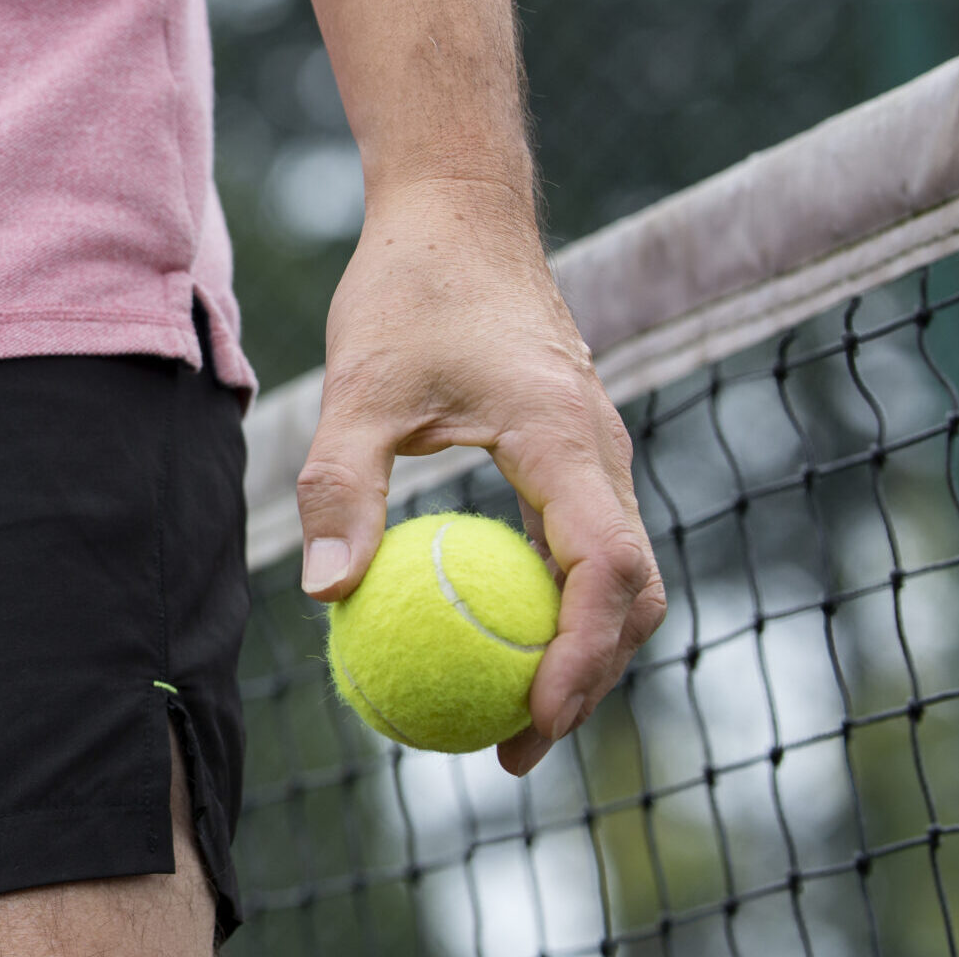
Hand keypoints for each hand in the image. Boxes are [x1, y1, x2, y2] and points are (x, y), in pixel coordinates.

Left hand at [295, 179, 665, 775]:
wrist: (459, 211)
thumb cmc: (410, 289)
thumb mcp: (359, 387)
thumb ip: (340, 487)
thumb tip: (328, 598)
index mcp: (565, 439)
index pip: (606, 570)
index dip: (582, 657)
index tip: (531, 718)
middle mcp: (599, 453)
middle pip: (631, 594)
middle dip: (589, 681)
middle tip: (511, 748)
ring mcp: (592, 454)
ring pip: (615, 575)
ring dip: (576, 649)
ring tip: (503, 717)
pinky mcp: (570, 453)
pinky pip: (579, 546)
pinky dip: (551, 603)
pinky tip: (485, 634)